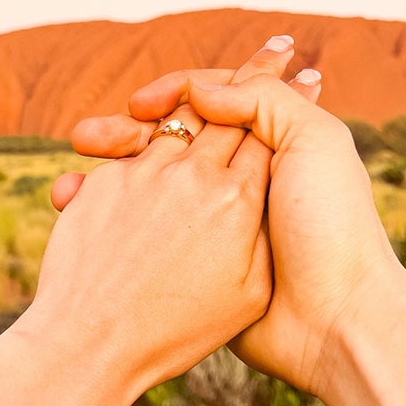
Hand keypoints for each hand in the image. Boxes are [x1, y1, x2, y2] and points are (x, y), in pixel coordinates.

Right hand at [60, 42, 404, 402]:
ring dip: (108, 176)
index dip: (171, 95)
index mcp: (271, 146)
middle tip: (86, 138)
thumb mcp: (314, 142)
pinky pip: (148, 234)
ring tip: (71, 187)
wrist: (335, 318)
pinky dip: (110, 221)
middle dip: (125, 132)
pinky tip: (76, 216)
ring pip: (151, 184)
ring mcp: (217, 224)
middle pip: (171, 139)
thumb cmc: (331, 226)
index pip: (210, 102)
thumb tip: (202, 87)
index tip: (139, 103)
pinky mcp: (200, 265)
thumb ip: (262, 100)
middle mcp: (240, 179)